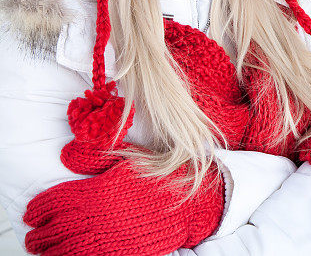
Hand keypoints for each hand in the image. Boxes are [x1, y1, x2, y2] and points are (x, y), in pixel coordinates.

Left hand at [23, 152, 224, 254]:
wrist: (189, 202)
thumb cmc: (159, 178)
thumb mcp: (128, 160)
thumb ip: (94, 158)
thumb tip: (65, 155)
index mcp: (95, 191)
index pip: (52, 203)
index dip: (37, 210)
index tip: (31, 213)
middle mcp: (96, 216)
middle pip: (53, 230)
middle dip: (38, 234)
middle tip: (33, 235)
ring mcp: (107, 237)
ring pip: (64, 250)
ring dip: (49, 251)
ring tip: (44, 249)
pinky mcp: (119, 252)